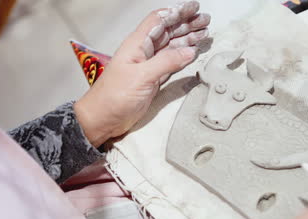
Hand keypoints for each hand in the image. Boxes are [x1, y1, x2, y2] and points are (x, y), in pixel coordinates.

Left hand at [74, 1, 209, 146]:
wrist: (102, 119)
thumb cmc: (113, 97)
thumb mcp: (141, 76)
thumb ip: (166, 62)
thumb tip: (189, 51)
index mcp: (136, 45)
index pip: (158, 21)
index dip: (176, 12)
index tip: (193, 8)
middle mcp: (143, 52)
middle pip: (168, 31)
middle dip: (187, 24)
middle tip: (205, 20)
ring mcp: (148, 66)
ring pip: (171, 46)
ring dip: (188, 38)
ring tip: (204, 33)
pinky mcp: (152, 79)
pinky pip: (171, 62)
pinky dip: (184, 56)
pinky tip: (193, 53)